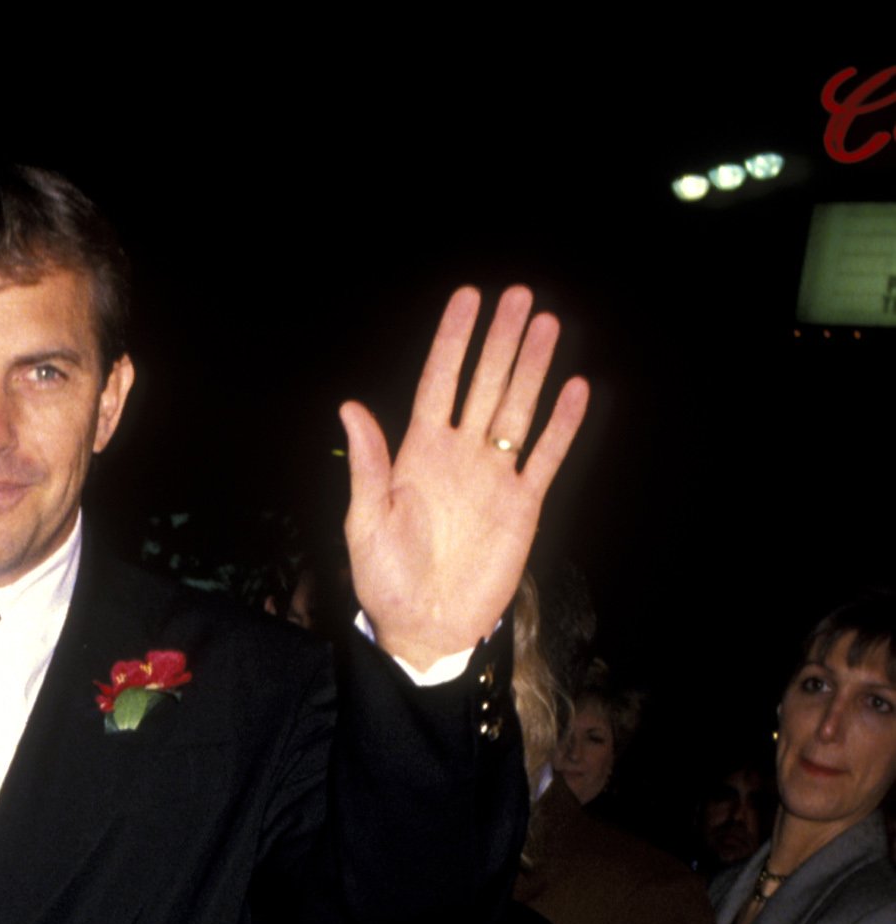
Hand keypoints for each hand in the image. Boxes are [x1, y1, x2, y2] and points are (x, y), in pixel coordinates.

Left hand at [342, 287, 588, 670]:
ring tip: (547, 324)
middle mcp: (459, 456)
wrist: (425, 629)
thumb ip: (367, 464)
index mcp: (417, 454)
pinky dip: (561, 425)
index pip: (438, 383)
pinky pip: (545, 456)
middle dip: (500, 341)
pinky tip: (575, 389)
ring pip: (517, 409)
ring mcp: (492, 477)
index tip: (468, 298)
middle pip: (483, 384)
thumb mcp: (366, 523)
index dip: (452, 341)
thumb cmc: (385, 580)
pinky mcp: (521, 504)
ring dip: (532, 368)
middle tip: (519, 294)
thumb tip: (349, 406)